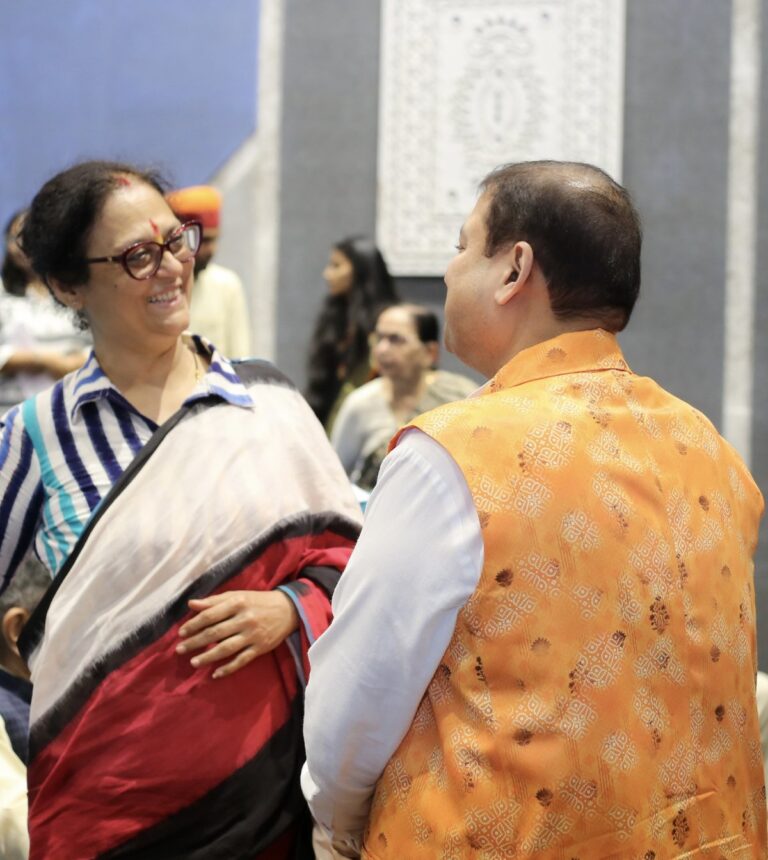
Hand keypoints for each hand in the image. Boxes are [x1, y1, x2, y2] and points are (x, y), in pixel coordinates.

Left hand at [177, 590, 298, 678]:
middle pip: (215, 633)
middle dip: (195, 642)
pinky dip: (228, 668)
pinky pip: (241, 660)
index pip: (210, 615)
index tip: (181, 632)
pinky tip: (215, 674)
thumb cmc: (258, 601)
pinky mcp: (260, 648)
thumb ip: (214, 601)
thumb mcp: (237, 596)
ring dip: (207, 657)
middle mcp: (244, 619)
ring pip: (226, 649)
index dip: (193, 624)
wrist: (288, 609)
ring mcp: (253, 635)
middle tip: (180, 650)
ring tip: (193, 662)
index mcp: (237, 603)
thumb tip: (191, 604)